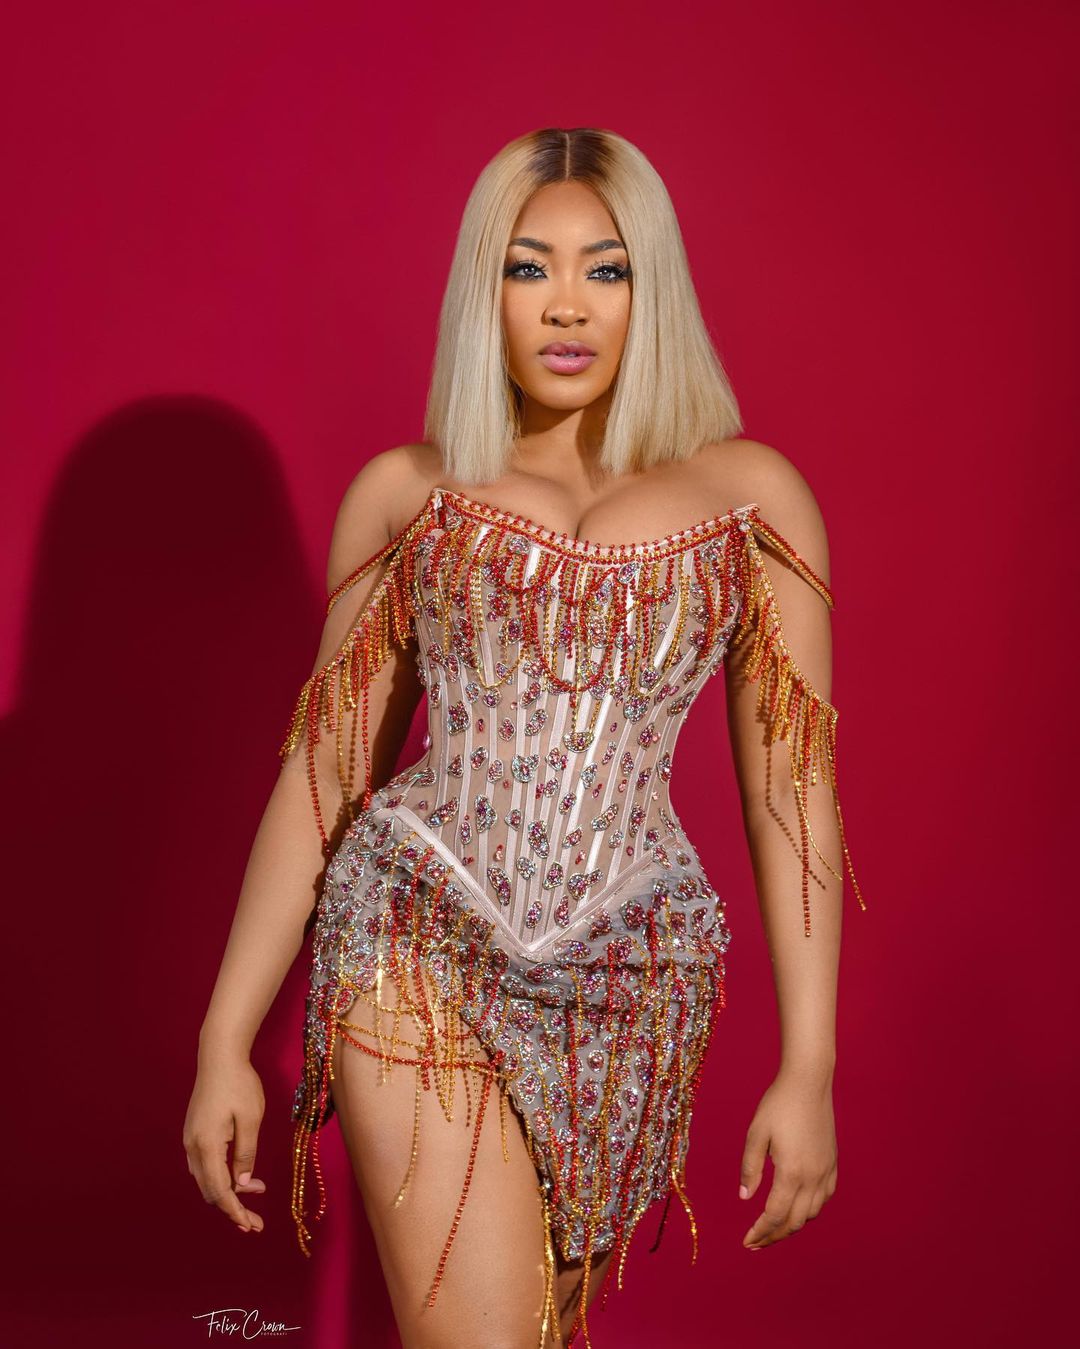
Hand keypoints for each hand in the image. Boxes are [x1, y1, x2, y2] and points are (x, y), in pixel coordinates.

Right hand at [183, 1049, 266, 1233]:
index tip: (251, 1226)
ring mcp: (191, 1140)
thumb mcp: (250, 1119)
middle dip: (232, 1208)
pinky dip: (221, 1176)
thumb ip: (245, 1154)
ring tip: (256, 1194)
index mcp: (207, 1146)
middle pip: (210, 1190)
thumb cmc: (239, 1084)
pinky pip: (205, 1165)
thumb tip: (242, 1186)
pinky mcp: (194, 1133)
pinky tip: (240, 1174)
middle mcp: (193, 1147)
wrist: (219, 1057)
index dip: (235, 1211)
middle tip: (256, 1222)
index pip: (219, 1191)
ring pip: (206, 1179)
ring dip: (228, 1191)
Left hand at [738, 1067, 837, 1249]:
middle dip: (774, 1236)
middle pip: (794, 1222)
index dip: (760, 1232)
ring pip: (811, 1213)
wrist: (808, 1083)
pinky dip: (809, 1210)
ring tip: (773, 1228)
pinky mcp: (833, 1164)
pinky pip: (824, 1198)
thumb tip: (745, 1197)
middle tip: (755, 1243)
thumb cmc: (778, 1105)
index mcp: (791, 1172)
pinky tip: (797, 1207)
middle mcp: (813, 1178)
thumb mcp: (756, 1133)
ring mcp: (826, 1172)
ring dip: (792, 1225)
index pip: (775, 1216)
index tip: (746, 1242)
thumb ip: (750, 1168)